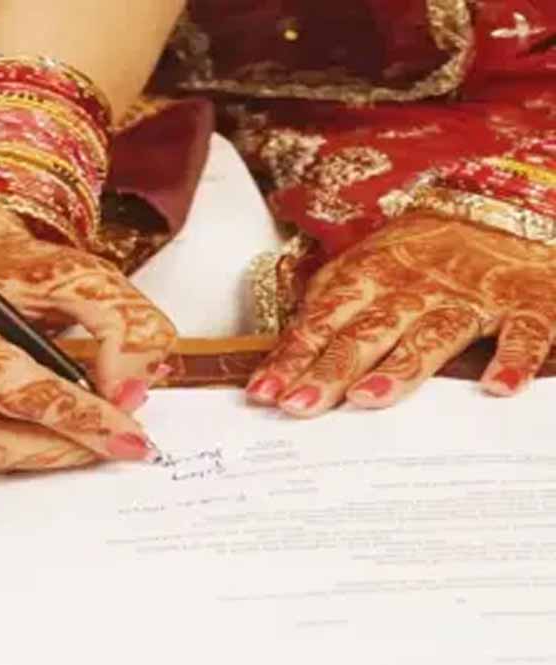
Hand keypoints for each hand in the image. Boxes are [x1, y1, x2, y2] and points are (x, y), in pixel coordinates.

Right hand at [0, 204, 175, 472]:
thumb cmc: (13, 270)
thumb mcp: (78, 274)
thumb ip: (119, 320)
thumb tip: (129, 388)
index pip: (10, 382)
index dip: (76, 414)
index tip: (126, 431)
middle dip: (66, 445)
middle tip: (120, 443)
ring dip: (50, 454)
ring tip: (97, 435)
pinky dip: (31, 449)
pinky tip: (65, 433)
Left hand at [246, 214, 555, 416]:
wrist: (500, 207)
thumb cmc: (417, 252)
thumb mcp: (362, 269)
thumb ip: (326, 310)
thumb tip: (280, 359)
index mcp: (367, 279)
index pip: (321, 324)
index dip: (291, 358)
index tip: (261, 394)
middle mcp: (412, 289)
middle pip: (366, 334)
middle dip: (329, 370)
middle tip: (299, 405)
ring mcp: (468, 297)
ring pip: (430, 335)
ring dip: (400, 369)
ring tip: (367, 399)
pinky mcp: (523, 303)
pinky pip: (520, 332)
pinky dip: (513, 358)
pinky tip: (498, 387)